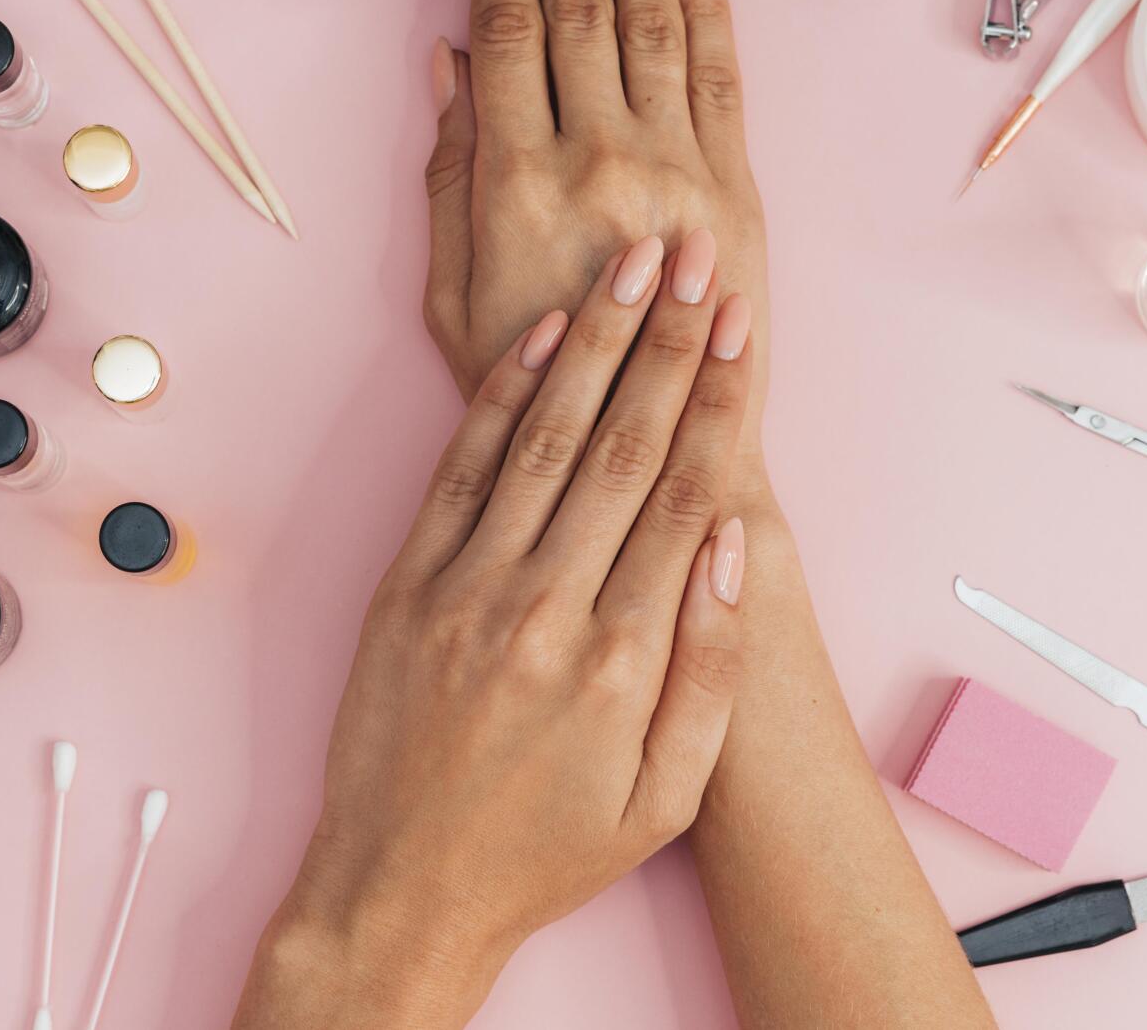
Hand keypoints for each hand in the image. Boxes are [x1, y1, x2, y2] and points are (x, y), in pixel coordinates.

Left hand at [239, 234, 755, 1029]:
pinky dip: (498, 398)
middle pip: (621, 445)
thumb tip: (732, 544)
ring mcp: (467, 588)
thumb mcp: (664, 796)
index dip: (720, 399)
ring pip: (544, 438)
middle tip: (697, 256)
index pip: (684, 493)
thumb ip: (710, 671)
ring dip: (593, 344)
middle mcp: (546, 606)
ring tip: (631, 266)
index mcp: (623, 658)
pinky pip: (460, 471)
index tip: (743, 323)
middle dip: (668, 341)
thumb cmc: (546, 850)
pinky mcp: (407, 585)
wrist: (403, 890)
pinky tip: (538, 336)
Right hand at [423, 0, 770, 461]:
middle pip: (578, 5)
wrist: (656, 445)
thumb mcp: (451, 299)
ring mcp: (675, 165)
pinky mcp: (735, 181)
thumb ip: (445, 178)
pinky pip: (721, 68)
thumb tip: (447, 66)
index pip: (505, 30)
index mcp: (517, 184)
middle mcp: (598, 159)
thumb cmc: (544, 387)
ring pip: (653, 20)